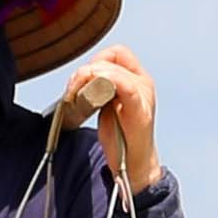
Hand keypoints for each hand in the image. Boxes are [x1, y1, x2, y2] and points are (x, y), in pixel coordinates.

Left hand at [54, 48, 161, 192]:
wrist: (133, 164)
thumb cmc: (120, 134)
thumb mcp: (107, 103)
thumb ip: (98, 86)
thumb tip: (79, 76)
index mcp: (137, 79)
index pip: (117, 53)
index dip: (96, 60)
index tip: (82, 78)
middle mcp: (143, 83)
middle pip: (111, 60)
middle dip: (86, 72)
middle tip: (73, 90)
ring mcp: (144, 96)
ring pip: (113, 71)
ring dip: (89, 80)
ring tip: (78, 97)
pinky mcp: (140, 111)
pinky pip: (126, 87)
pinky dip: (108, 84)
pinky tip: (93, 96)